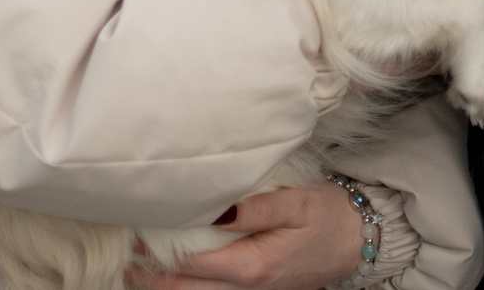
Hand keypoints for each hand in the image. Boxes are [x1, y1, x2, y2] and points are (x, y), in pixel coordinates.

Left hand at [127, 186, 363, 289]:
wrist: (359, 240)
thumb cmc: (328, 215)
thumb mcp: (297, 202)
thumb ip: (257, 207)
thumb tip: (216, 210)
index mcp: (254, 266)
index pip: (192, 265)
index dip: (158, 253)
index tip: (134, 233)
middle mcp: (249, 289)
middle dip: (151, 279)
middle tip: (123, 258)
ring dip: (165, 288)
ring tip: (136, 270)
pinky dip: (189, 289)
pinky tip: (174, 278)